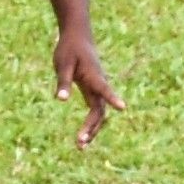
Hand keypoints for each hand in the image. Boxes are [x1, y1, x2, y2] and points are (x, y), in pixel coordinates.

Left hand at [52, 25, 121, 142]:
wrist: (78, 37)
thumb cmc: (69, 49)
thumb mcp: (62, 64)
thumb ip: (63, 82)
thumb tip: (61, 100)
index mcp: (93, 76)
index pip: (104, 89)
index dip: (112, 98)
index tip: (123, 107)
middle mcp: (98, 85)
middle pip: (100, 110)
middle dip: (92, 127)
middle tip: (80, 142)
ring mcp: (97, 89)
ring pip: (99, 113)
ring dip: (92, 129)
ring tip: (80, 146)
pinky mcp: (93, 91)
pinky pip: (95, 111)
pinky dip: (91, 124)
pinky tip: (83, 136)